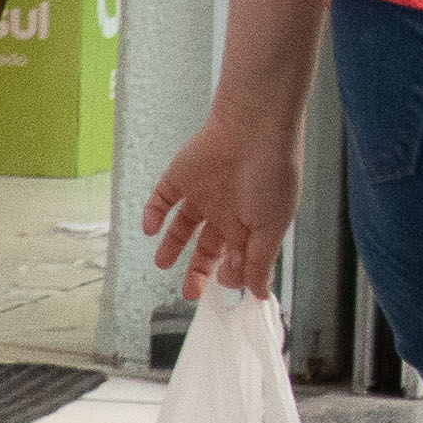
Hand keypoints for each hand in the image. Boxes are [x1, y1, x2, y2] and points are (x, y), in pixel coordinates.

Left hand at [139, 102, 296, 296]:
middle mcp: (227, 209)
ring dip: (172, 245)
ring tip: (162, 263)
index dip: (230, 274)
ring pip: (183, 225)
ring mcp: (202, 193)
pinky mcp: (179, 178)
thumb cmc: (271, 175)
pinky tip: (151, 229)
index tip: (223, 287)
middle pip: (209, 247)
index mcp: (252, 221)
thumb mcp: (272, 227)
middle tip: (190, 292)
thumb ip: (261, 262)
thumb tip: (259, 294)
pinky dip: (153, 214)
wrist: (252, 129)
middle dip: (199, 270)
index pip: (238, 256)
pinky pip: (162, 199)